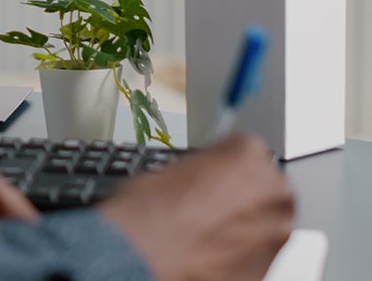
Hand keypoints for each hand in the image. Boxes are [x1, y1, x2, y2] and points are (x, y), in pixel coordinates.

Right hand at [99, 133, 294, 280]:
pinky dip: (240, 251)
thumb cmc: (150, 213)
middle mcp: (271, 192)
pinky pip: (257, 253)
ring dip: (245, 222)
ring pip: (265, 221)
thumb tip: (205, 178)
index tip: (214, 172)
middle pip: (265, 185)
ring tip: (208, 228)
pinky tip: (212, 248)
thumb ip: (206, 169)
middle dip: (243, 193)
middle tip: (211, 202)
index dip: (225, 161)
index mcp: (249, 157)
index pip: (246, 150)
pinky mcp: (266, 266)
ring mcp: (273, 232)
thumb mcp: (172, 167)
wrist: (142, 254)